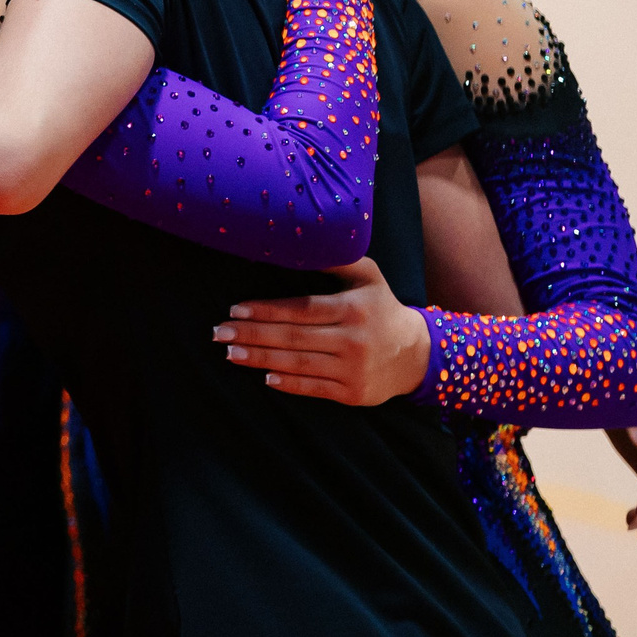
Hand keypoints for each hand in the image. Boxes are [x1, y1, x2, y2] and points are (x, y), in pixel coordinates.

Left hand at [212, 257, 429, 404]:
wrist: (418, 355)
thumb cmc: (381, 307)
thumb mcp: (367, 276)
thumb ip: (336, 259)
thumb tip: (297, 242)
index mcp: (353, 309)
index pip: (301, 310)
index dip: (266, 310)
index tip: (235, 310)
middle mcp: (353, 340)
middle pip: (293, 337)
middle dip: (251, 335)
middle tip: (218, 333)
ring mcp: (354, 370)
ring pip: (299, 364)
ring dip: (260, 359)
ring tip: (230, 353)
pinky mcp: (354, 394)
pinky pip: (314, 388)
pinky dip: (288, 384)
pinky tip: (264, 378)